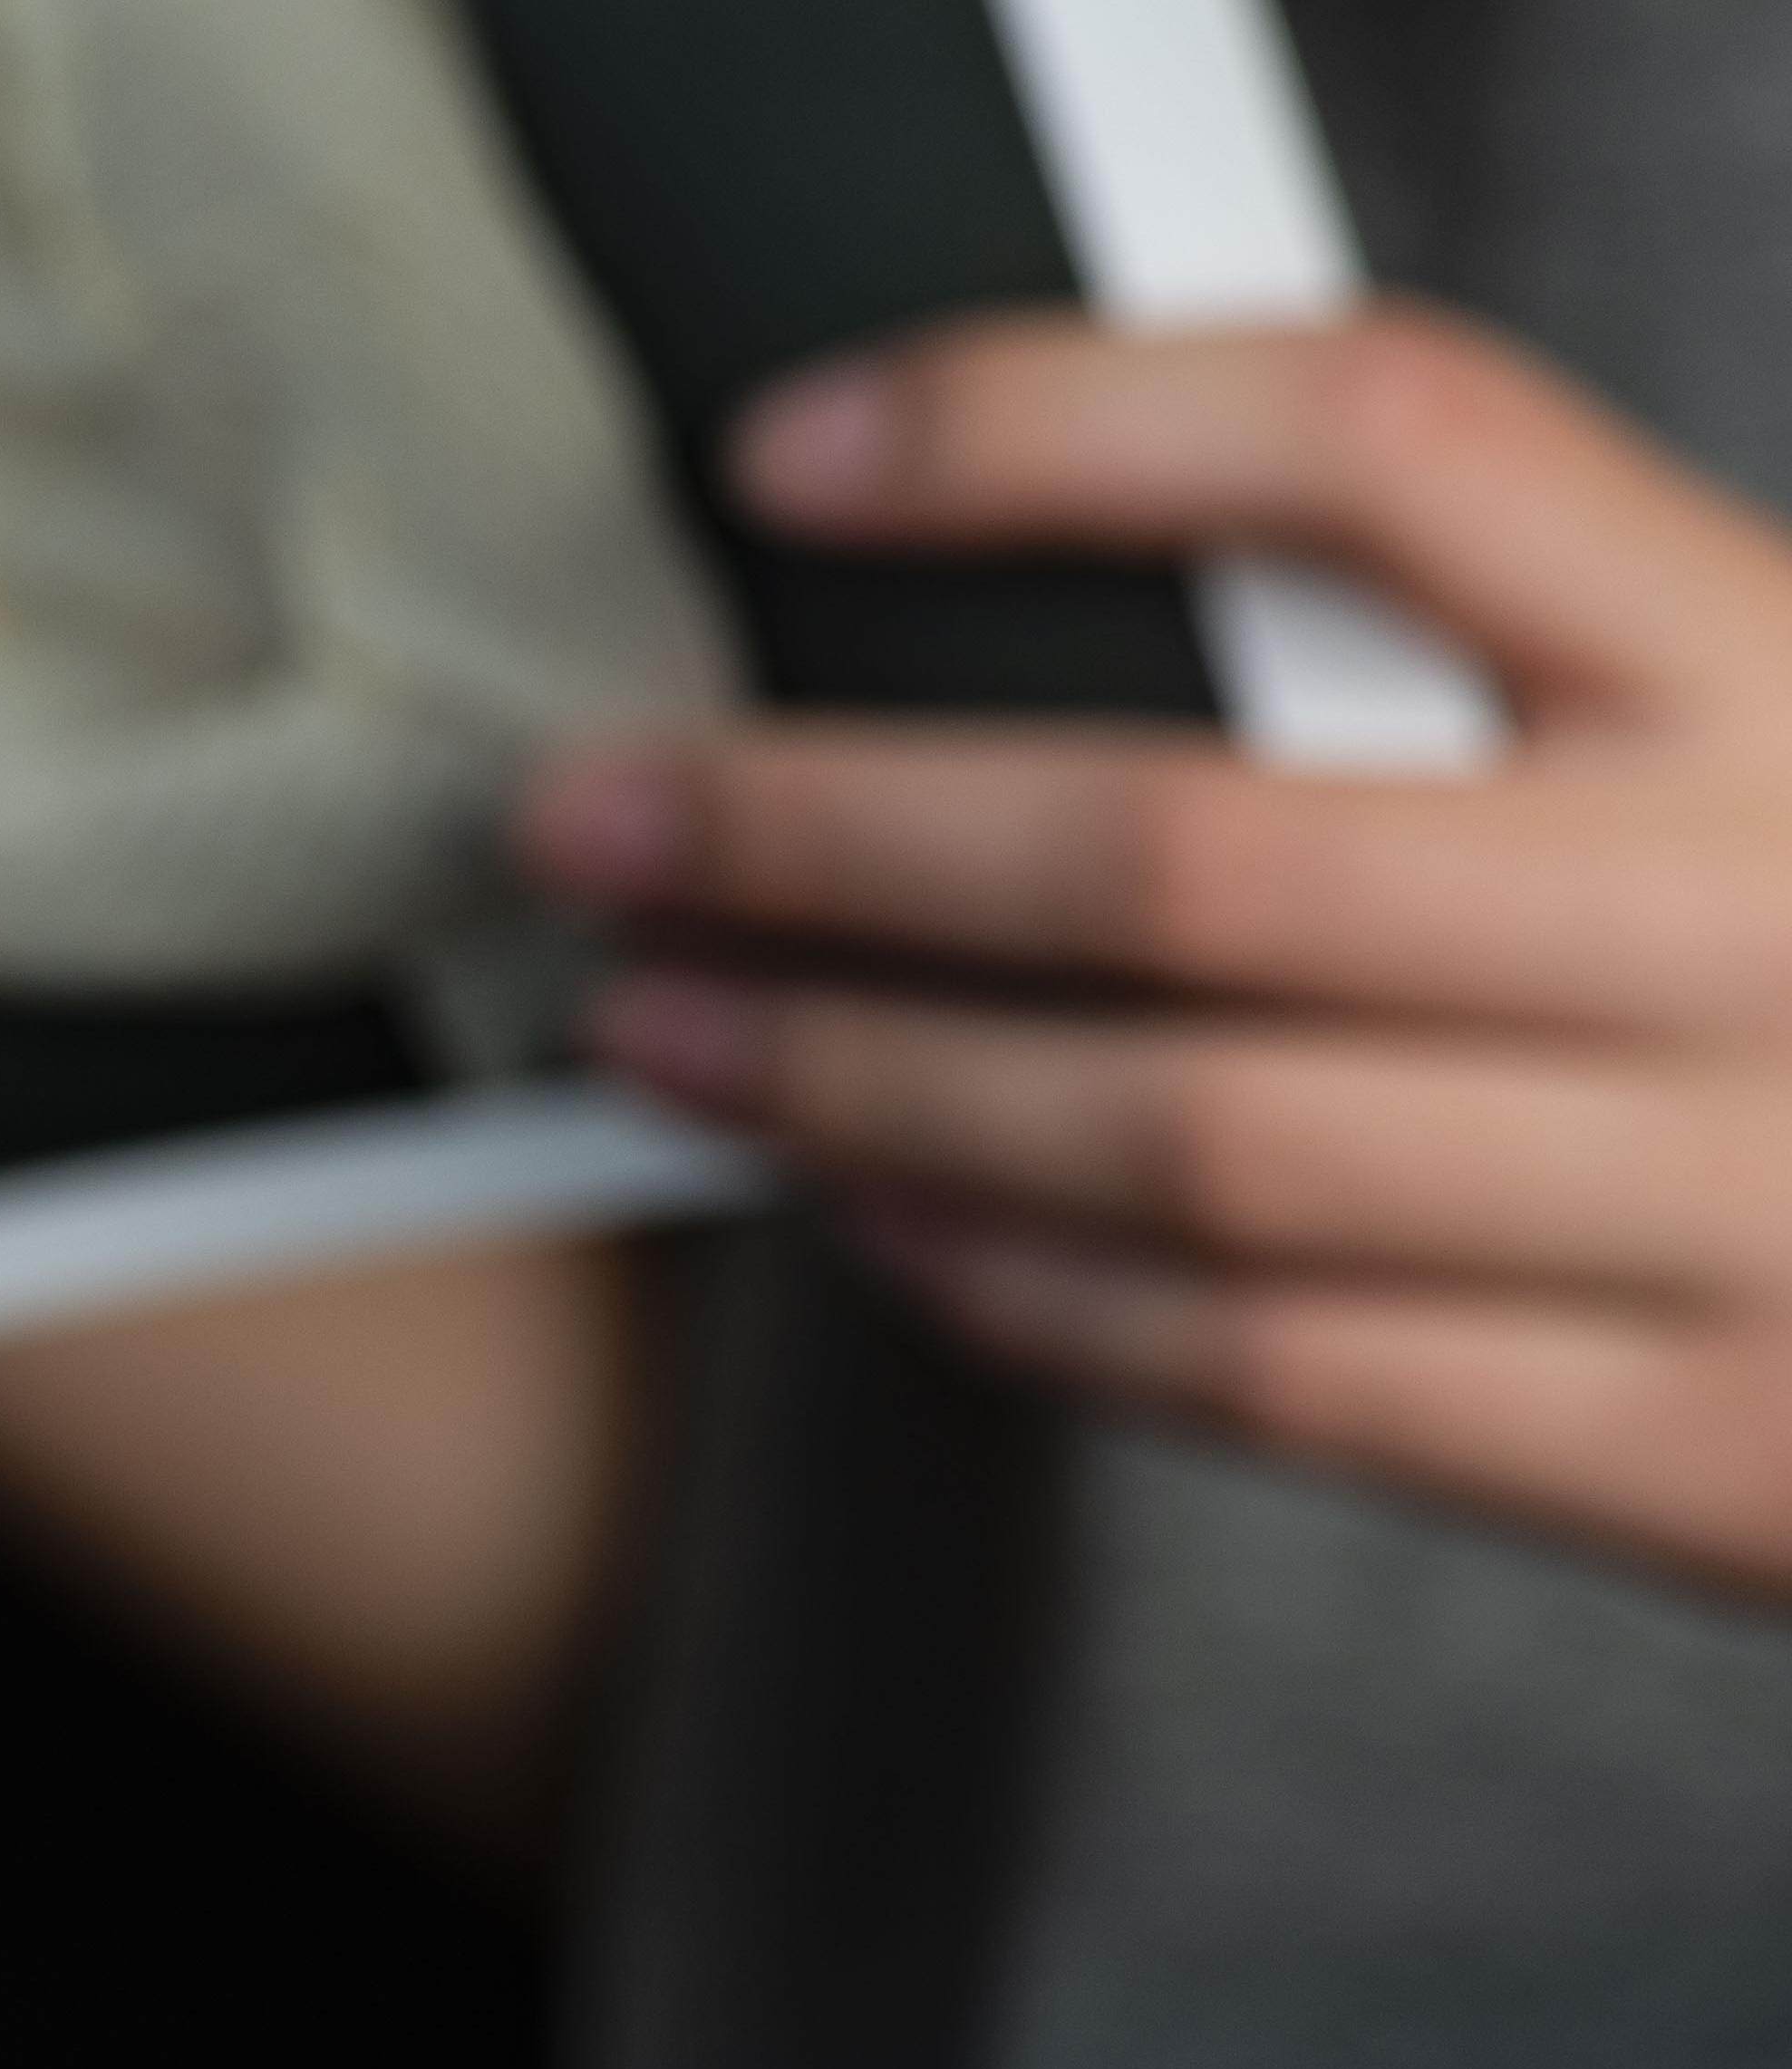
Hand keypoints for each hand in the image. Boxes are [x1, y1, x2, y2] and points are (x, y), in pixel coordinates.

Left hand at [516, 308, 1791, 1589]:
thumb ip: (1525, 688)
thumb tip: (1100, 613)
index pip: (1391, 441)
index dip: (1061, 418)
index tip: (798, 451)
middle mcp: (1766, 912)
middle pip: (1184, 848)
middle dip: (827, 836)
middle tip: (596, 816)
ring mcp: (1735, 1198)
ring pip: (1174, 1136)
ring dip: (859, 1084)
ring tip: (668, 1032)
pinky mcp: (1682, 1447)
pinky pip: (1254, 1364)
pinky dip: (1018, 1291)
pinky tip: (871, 1216)